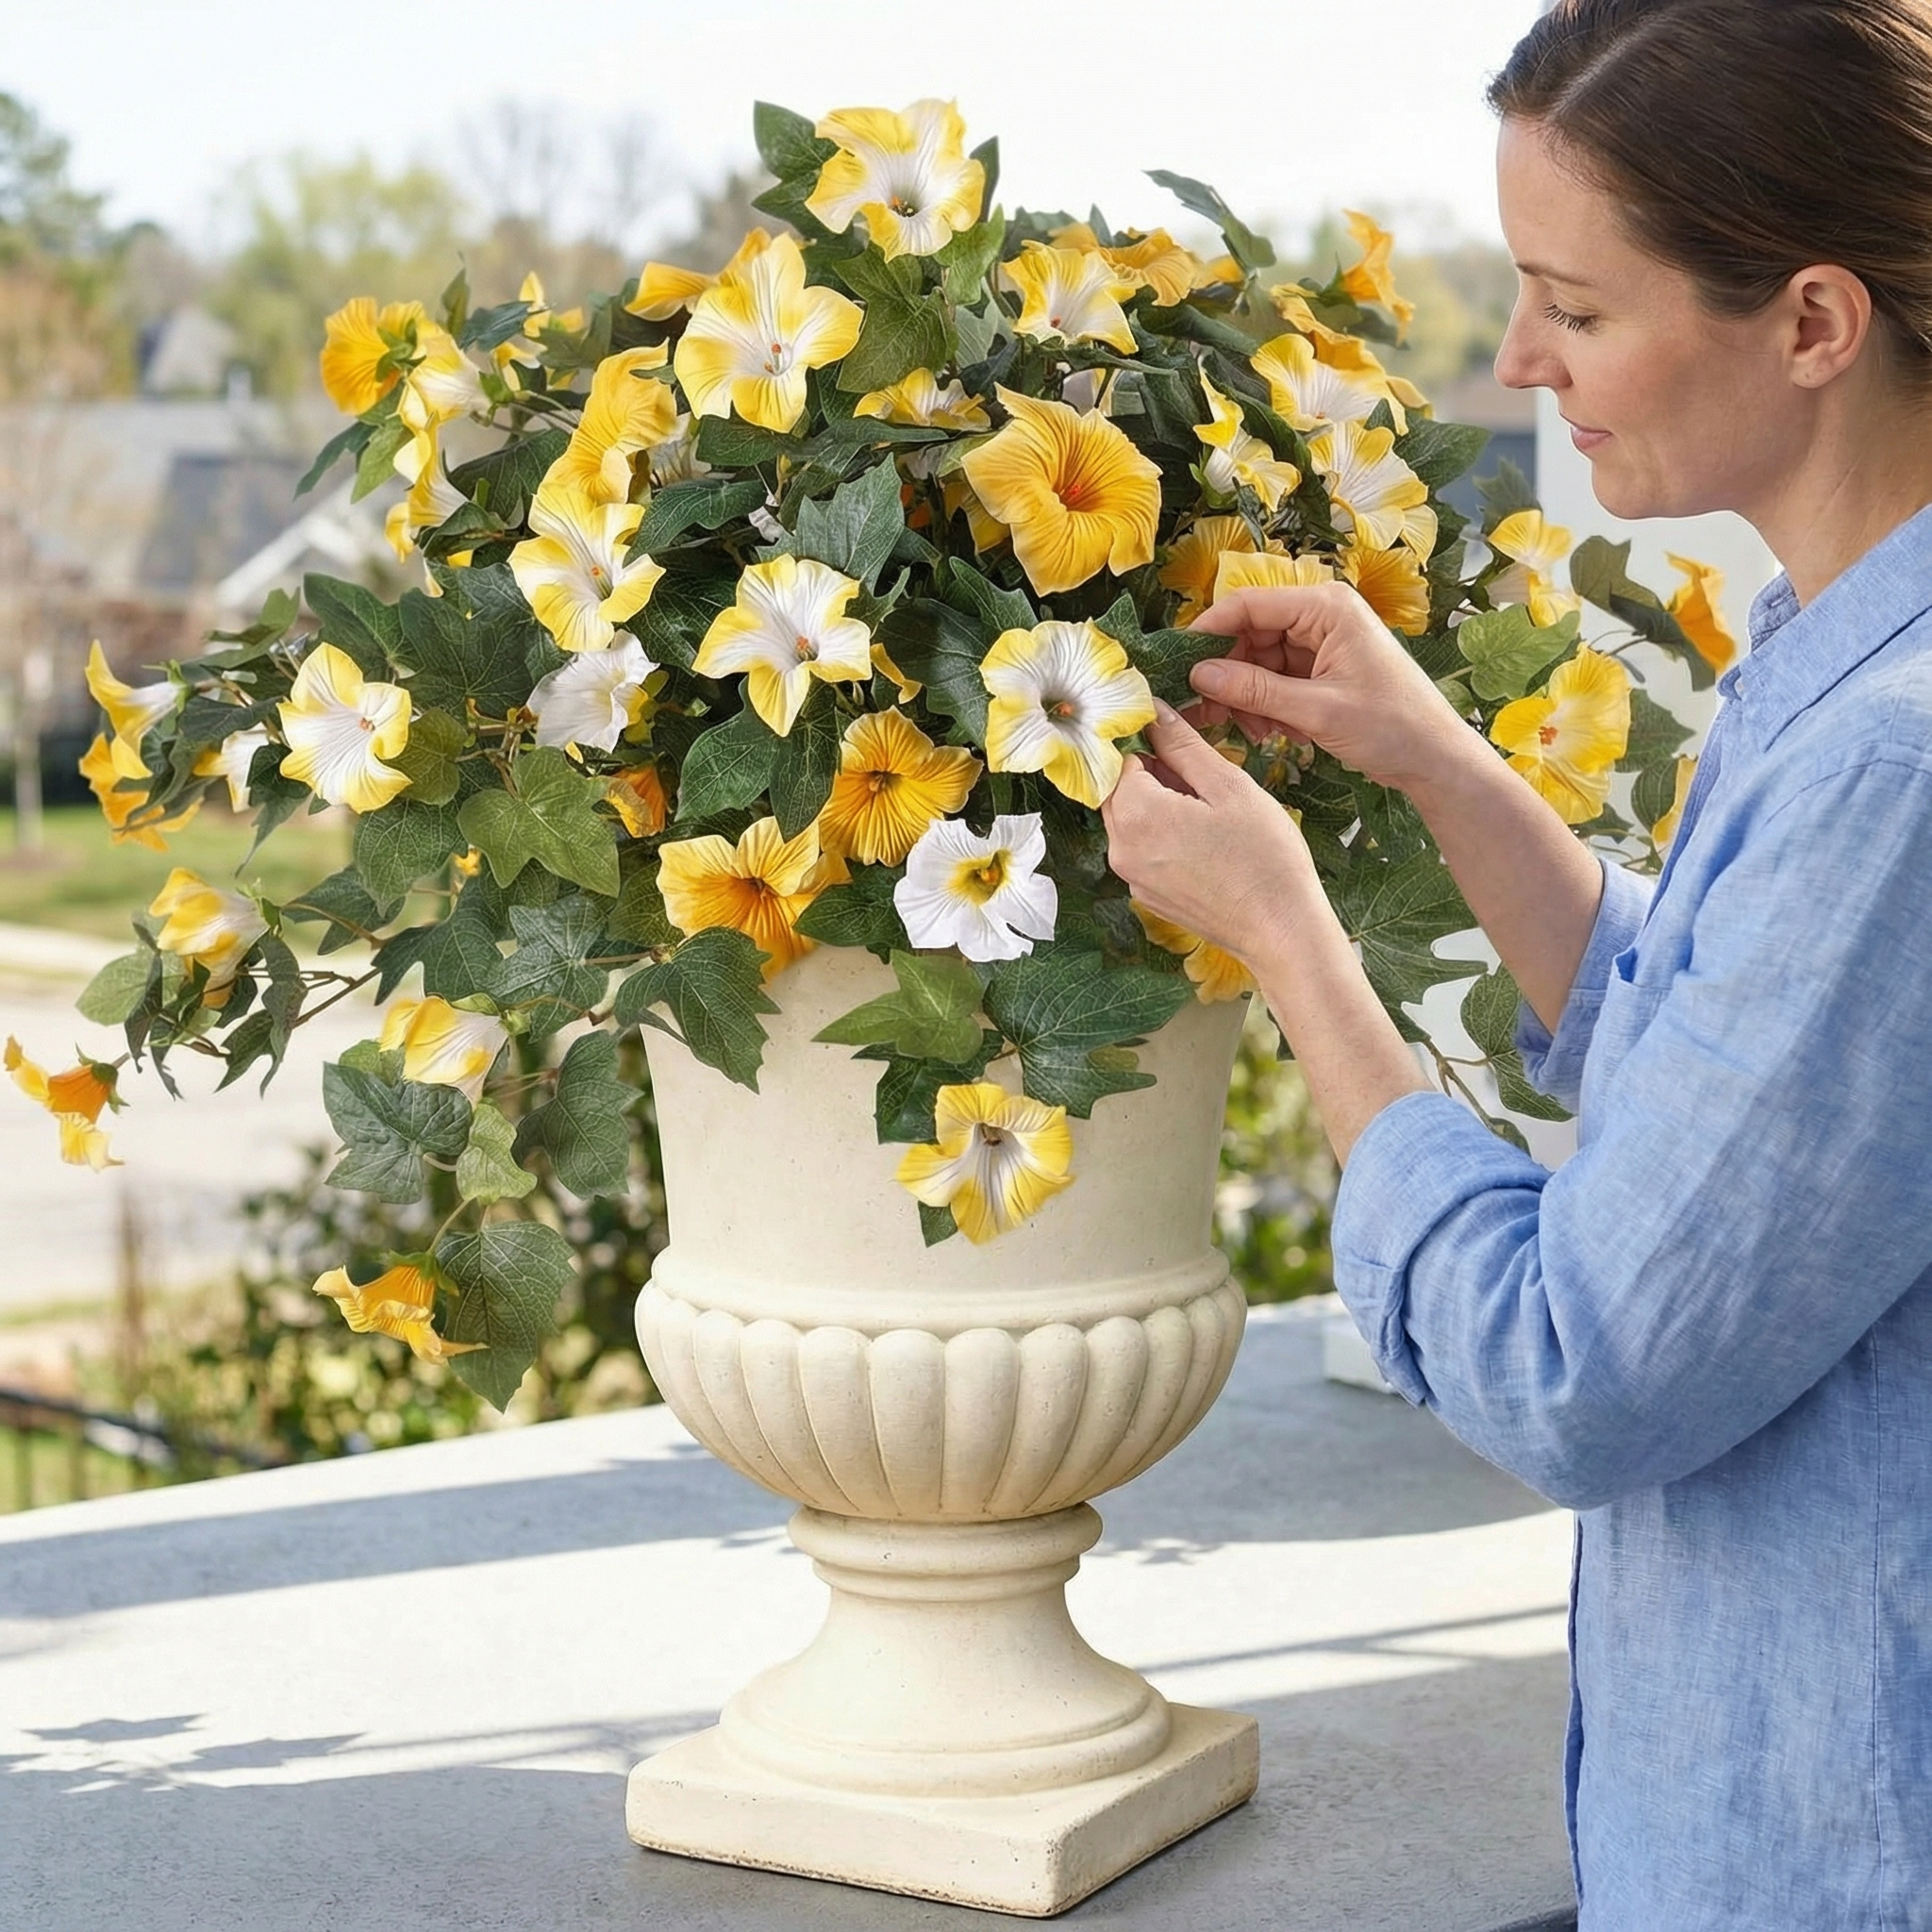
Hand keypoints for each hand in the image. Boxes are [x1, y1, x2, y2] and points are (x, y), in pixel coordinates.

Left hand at [1103, 698, 1321, 965]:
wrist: (1280, 930)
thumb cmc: (1263, 856)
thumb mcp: (1228, 787)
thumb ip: (1184, 747)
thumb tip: (1153, 712)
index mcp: (1136, 814)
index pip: (1119, 759)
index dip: (1146, 743)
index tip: (1176, 741)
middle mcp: (1121, 848)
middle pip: (1117, 791)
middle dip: (1149, 774)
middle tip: (1198, 775)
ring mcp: (1132, 877)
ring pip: (1129, 821)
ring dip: (1157, 804)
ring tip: (1206, 809)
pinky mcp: (1147, 896)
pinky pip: (1142, 851)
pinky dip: (1162, 835)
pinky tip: (1202, 839)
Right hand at [1185, 581, 1465, 794]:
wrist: (1435, 759)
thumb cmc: (1392, 726)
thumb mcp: (1317, 709)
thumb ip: (1255, 690)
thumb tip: (1199, 675)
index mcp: (1326, 606)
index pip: (1249, 604)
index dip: (1209, 632)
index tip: (1179, 665)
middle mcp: (1321, 616)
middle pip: (1250, 634)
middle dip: (1230, 676)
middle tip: (1212, 715)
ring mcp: (1321, 643)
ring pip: (1259, 662)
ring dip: (1249, 699)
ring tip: (1259, 732)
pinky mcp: (1322, 670)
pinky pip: (1277, 681)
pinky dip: (1268, 707)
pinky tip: (1278, 733)